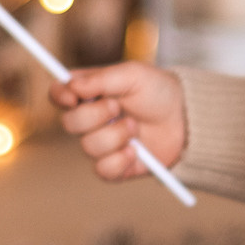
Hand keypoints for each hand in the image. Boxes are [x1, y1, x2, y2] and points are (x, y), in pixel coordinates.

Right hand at [49, 63, 185, 181]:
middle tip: (118, 106)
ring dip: (115, 135)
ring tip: (136, 127)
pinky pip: (102, 170)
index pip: (58, 94)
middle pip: (68, 123)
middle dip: (95, 115)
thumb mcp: (132, 74)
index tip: (74, 97)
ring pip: (88, 147)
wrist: (186, 119)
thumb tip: (71, 86)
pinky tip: (136, 150)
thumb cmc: (159, 91)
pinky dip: (120, 160)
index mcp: (89, 92)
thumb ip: (100, 79)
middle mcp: (90, 118)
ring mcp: (101, 143)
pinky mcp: (114, 166)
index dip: (60, 96)